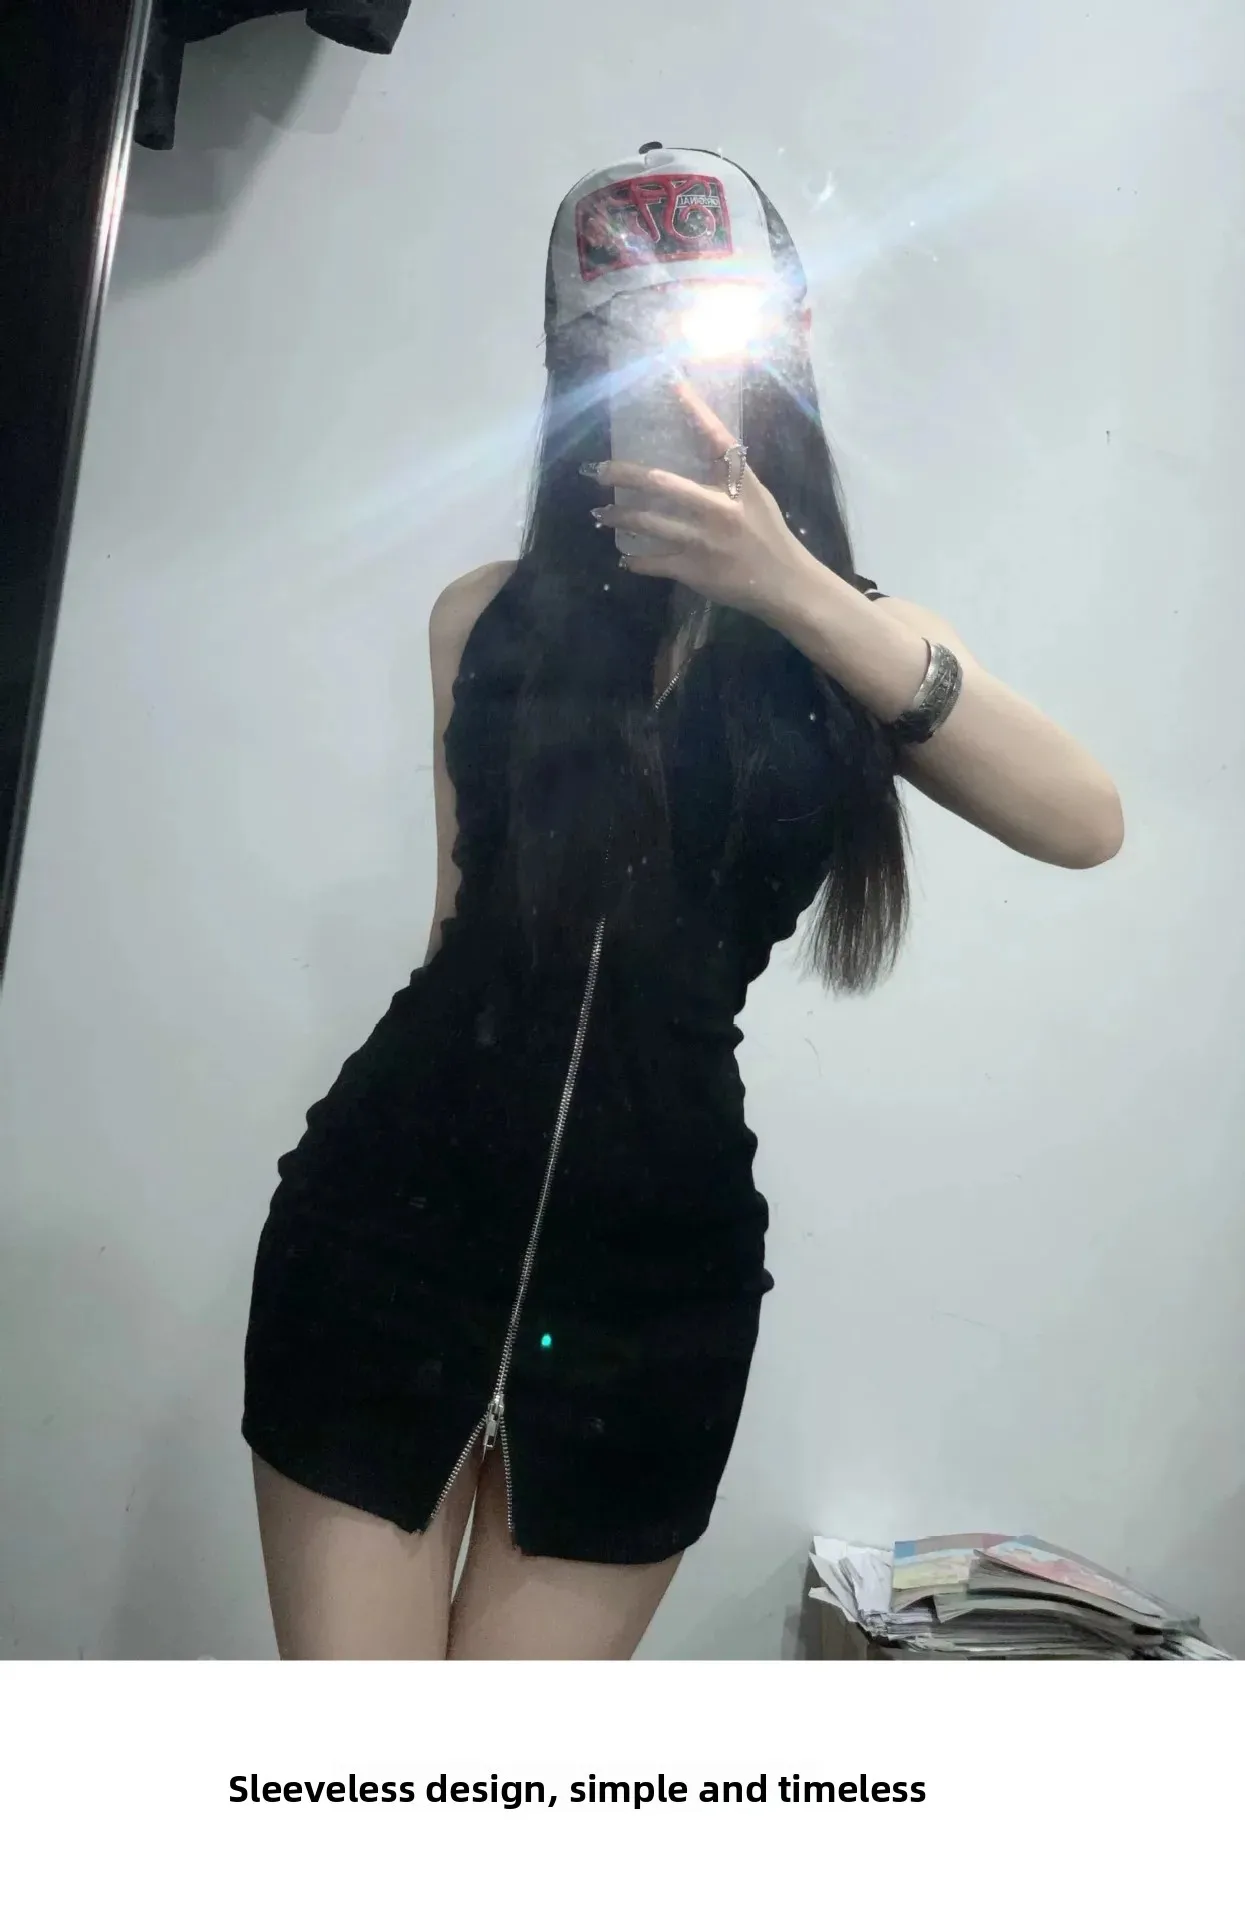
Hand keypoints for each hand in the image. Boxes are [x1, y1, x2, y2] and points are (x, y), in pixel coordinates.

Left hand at [583, 379, 820, 624]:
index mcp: (737, 484)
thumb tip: (698, 448)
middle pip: (661, 483)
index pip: (715, 438)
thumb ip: (728, 476)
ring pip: (648, 523)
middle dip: (624, 475)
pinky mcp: (693, 569)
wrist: (783, 582)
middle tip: (598, 470)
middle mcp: (718, 507)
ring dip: (619, 517)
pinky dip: (634, 560)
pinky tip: (624, 557)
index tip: (673, 385)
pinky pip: (652, 562)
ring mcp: (702, 540)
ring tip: (601, 514)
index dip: (695, 409)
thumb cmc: (767, 534)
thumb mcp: (756, 496)